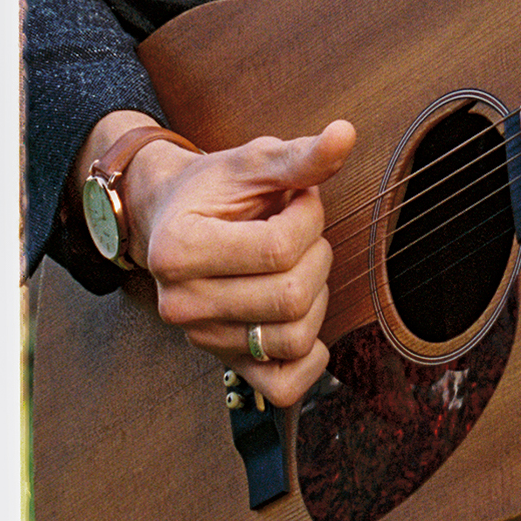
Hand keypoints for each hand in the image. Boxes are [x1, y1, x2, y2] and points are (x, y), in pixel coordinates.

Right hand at [121, 118, 355, 408]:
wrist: (174, 219)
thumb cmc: (215, 189)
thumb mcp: (252, 162)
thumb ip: (299, 156)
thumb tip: (346, 134)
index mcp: (179, 250)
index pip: (278, 249)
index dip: (309, 216)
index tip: (299, 197)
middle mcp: (182, 304)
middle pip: (290, 297)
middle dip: (316, 253)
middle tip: (300, 229)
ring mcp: (202, 339)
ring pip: (294, 338)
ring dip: (315, 295)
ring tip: (296, 263)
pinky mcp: (225, 363)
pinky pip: (282, 386)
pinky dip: (309, 359)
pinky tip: (305, 314)